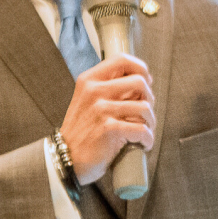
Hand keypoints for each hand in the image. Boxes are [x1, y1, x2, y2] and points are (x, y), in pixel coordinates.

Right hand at [60, 53, 154, 185]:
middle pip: (139, 82)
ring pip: (144, 107)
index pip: (122, 59)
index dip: (141, 69)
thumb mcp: (87, 101)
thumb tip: (140, 83)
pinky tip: (144, 143)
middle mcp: (94, 91)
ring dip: (150, 122)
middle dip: (149, 98)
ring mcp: (101, 109)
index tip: (146, 81)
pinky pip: (141, 129)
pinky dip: (147, 139)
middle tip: (145, 111)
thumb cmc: (81, 132)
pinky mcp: (109, 129)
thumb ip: (108, 89)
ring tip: (145, 130)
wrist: (66, 158)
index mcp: (89, 80)